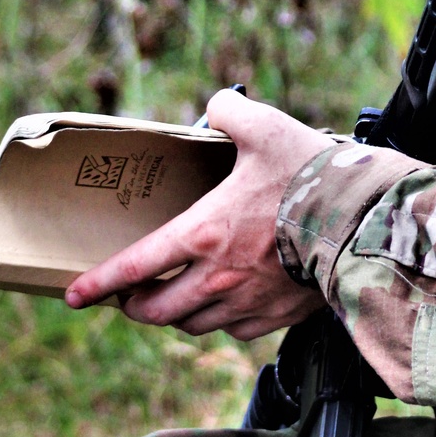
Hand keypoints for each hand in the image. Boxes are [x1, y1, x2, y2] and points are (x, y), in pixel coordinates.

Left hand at [64, 89, 329, 337]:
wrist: (362, 223)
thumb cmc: (311, 177)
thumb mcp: (265, 127)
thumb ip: (229, 112)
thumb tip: (217, 105)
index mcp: (202, 234)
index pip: (135, 267)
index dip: (98, 282)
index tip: (73, 295)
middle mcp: (216, 278)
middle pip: (156, 311)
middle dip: (133, 305)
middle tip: (127, 295)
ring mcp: (246, 303)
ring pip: (193, 324)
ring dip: (175, 315)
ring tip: (173, 298)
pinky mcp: (277, 318)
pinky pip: (234, 330)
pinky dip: (220, 320)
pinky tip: (225, 303)